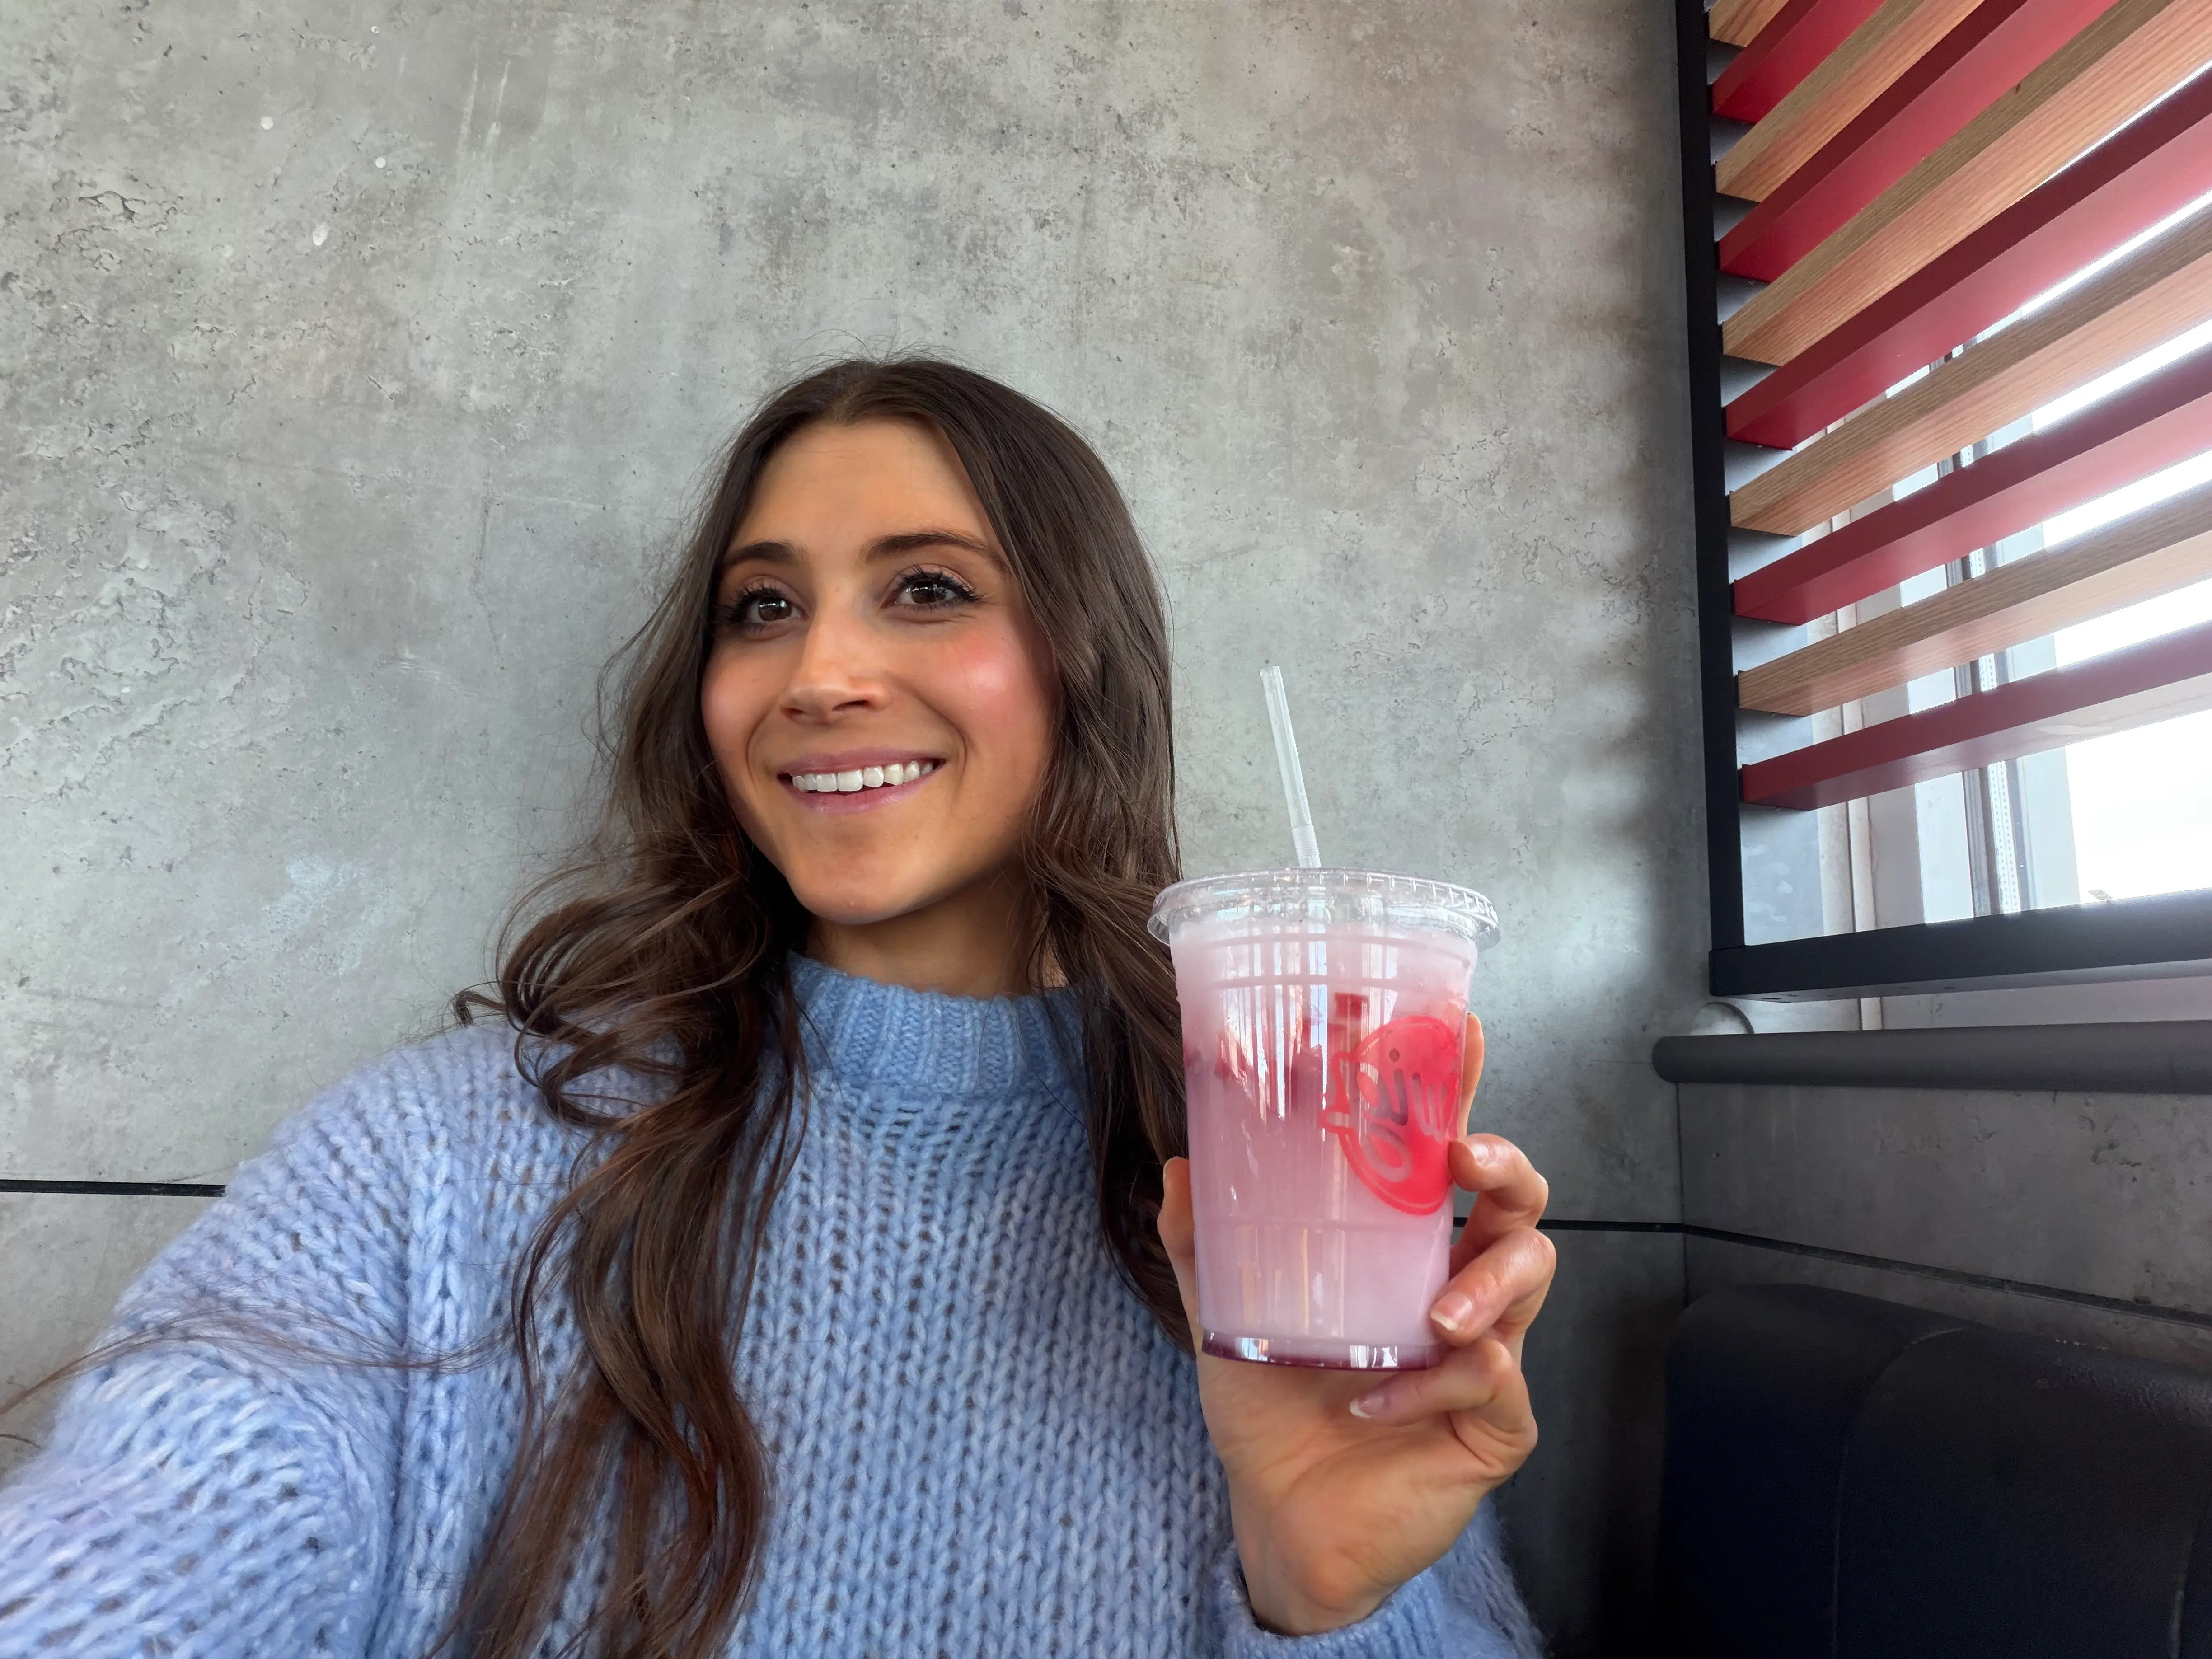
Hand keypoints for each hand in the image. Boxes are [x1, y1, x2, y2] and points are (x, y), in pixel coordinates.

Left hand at [1156, 1014, 1554, 1634]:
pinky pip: (1497, 1384)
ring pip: (1531, 1281)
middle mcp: (1456, 1283)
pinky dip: (1435, 1385)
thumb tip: (1179, 1165)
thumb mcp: (1226, 1315)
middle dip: (1508, 1166)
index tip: (1461, 1028)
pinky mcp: (1491, 1424)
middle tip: (1466, 1159)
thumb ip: (1204, 1244)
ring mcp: (1485, 1351)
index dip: (1463, 1088)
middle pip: (1519, 1201)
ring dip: (1487, 1284)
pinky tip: (1376, 1403)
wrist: (1279, 1516)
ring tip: (1436, 1314)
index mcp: (1404, 1245)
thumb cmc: (1270, 1406)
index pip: (1447, 1152)